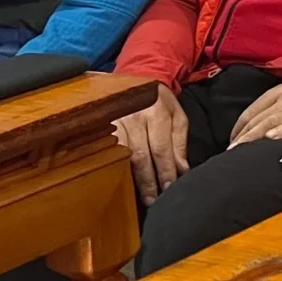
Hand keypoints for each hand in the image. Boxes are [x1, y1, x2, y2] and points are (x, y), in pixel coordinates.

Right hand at [114, 84, 189, 205]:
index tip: (169, 189)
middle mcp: (133, 117)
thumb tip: (182, 170)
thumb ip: (179, 142)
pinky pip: (106, 152)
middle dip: (147, 181)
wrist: (132, 80)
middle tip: (153, 201)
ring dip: (130, 179)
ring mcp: (113, 122)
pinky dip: (113, 169)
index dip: (165, 170)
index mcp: (155, 112)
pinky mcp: (99, 127)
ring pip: (121, 156)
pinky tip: (117, 182)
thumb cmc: (158, 102)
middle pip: (140, 155)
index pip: (161, 148)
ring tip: (137, 197)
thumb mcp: (176, 115)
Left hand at [228, 81, 281, 145]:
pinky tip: (271, 138)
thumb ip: (274, 108)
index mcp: (280, 91)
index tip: (231, 143)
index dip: (238, 128)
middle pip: (259, 118)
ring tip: (241, 150)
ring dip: (255, 136)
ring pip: (272, 121)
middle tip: (230, 153)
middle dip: (243, 136)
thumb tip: (253, 128)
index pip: (251, 111)